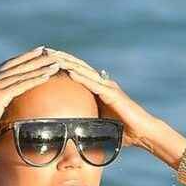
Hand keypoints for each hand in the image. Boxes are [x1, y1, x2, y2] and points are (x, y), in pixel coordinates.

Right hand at [0, 45, 60, 144]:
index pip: (8, 65)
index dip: (22, 58)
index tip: (36, 53)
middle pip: (17, 65)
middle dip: (34, 57)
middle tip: (49, 51)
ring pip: (22, 73)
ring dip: (40, 67)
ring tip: (55, 63)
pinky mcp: (0, 95)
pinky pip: (22, 85)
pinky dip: (35, 79)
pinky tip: (47, 76)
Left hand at [43, 48, 158, 149]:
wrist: (142, 133)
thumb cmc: (122, 133)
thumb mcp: (98, 127)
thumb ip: (86, 124)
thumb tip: (70, 134)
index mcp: (98, 89)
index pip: (77, 73)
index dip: (62, 65)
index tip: (45, 60)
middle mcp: (102, 84)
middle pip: (78, 66)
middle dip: (61, 58)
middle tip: (44, 51)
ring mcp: (108, 87)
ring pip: (84, 71)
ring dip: (68, 63)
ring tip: (53, 56)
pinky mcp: (112, 94)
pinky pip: (93, 84)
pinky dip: (81, 77)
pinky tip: (69, 72)